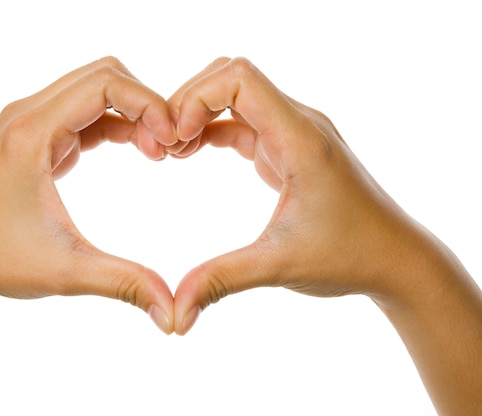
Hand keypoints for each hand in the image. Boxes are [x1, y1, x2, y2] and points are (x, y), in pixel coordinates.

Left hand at [0, 56, 176, 332]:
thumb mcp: (67, 273)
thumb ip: (126, 284)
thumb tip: (174, 313)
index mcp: (31, 133)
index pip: (103, 83)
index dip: (148, 103)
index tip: (173, 141)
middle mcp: (26, 115)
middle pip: (103, 75)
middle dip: (146, 103)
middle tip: (170, 146)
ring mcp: (29, 122)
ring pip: (95, 89)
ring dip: (133, 113)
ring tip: (159, 152)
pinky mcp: (36, 135)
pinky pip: (85, 112)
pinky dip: (117, 123)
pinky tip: (139, 150)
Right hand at [169, 57, 432, 333]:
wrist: (394, 258)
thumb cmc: (349, 256)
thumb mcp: (279, 266)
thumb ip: (222, 281)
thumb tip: (175, 314)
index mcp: (300, 139)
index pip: (241, 78)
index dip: (197, 97)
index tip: (177, 140)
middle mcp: (299, 124)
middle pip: (231, 76)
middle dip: (189, 101)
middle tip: (165, 145)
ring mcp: (294, 132)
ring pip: (235, 93)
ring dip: (198, 113)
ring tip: (172, 151)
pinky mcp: (288, 146)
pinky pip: (242, 119)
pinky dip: (211, 128)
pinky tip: (190, 153)